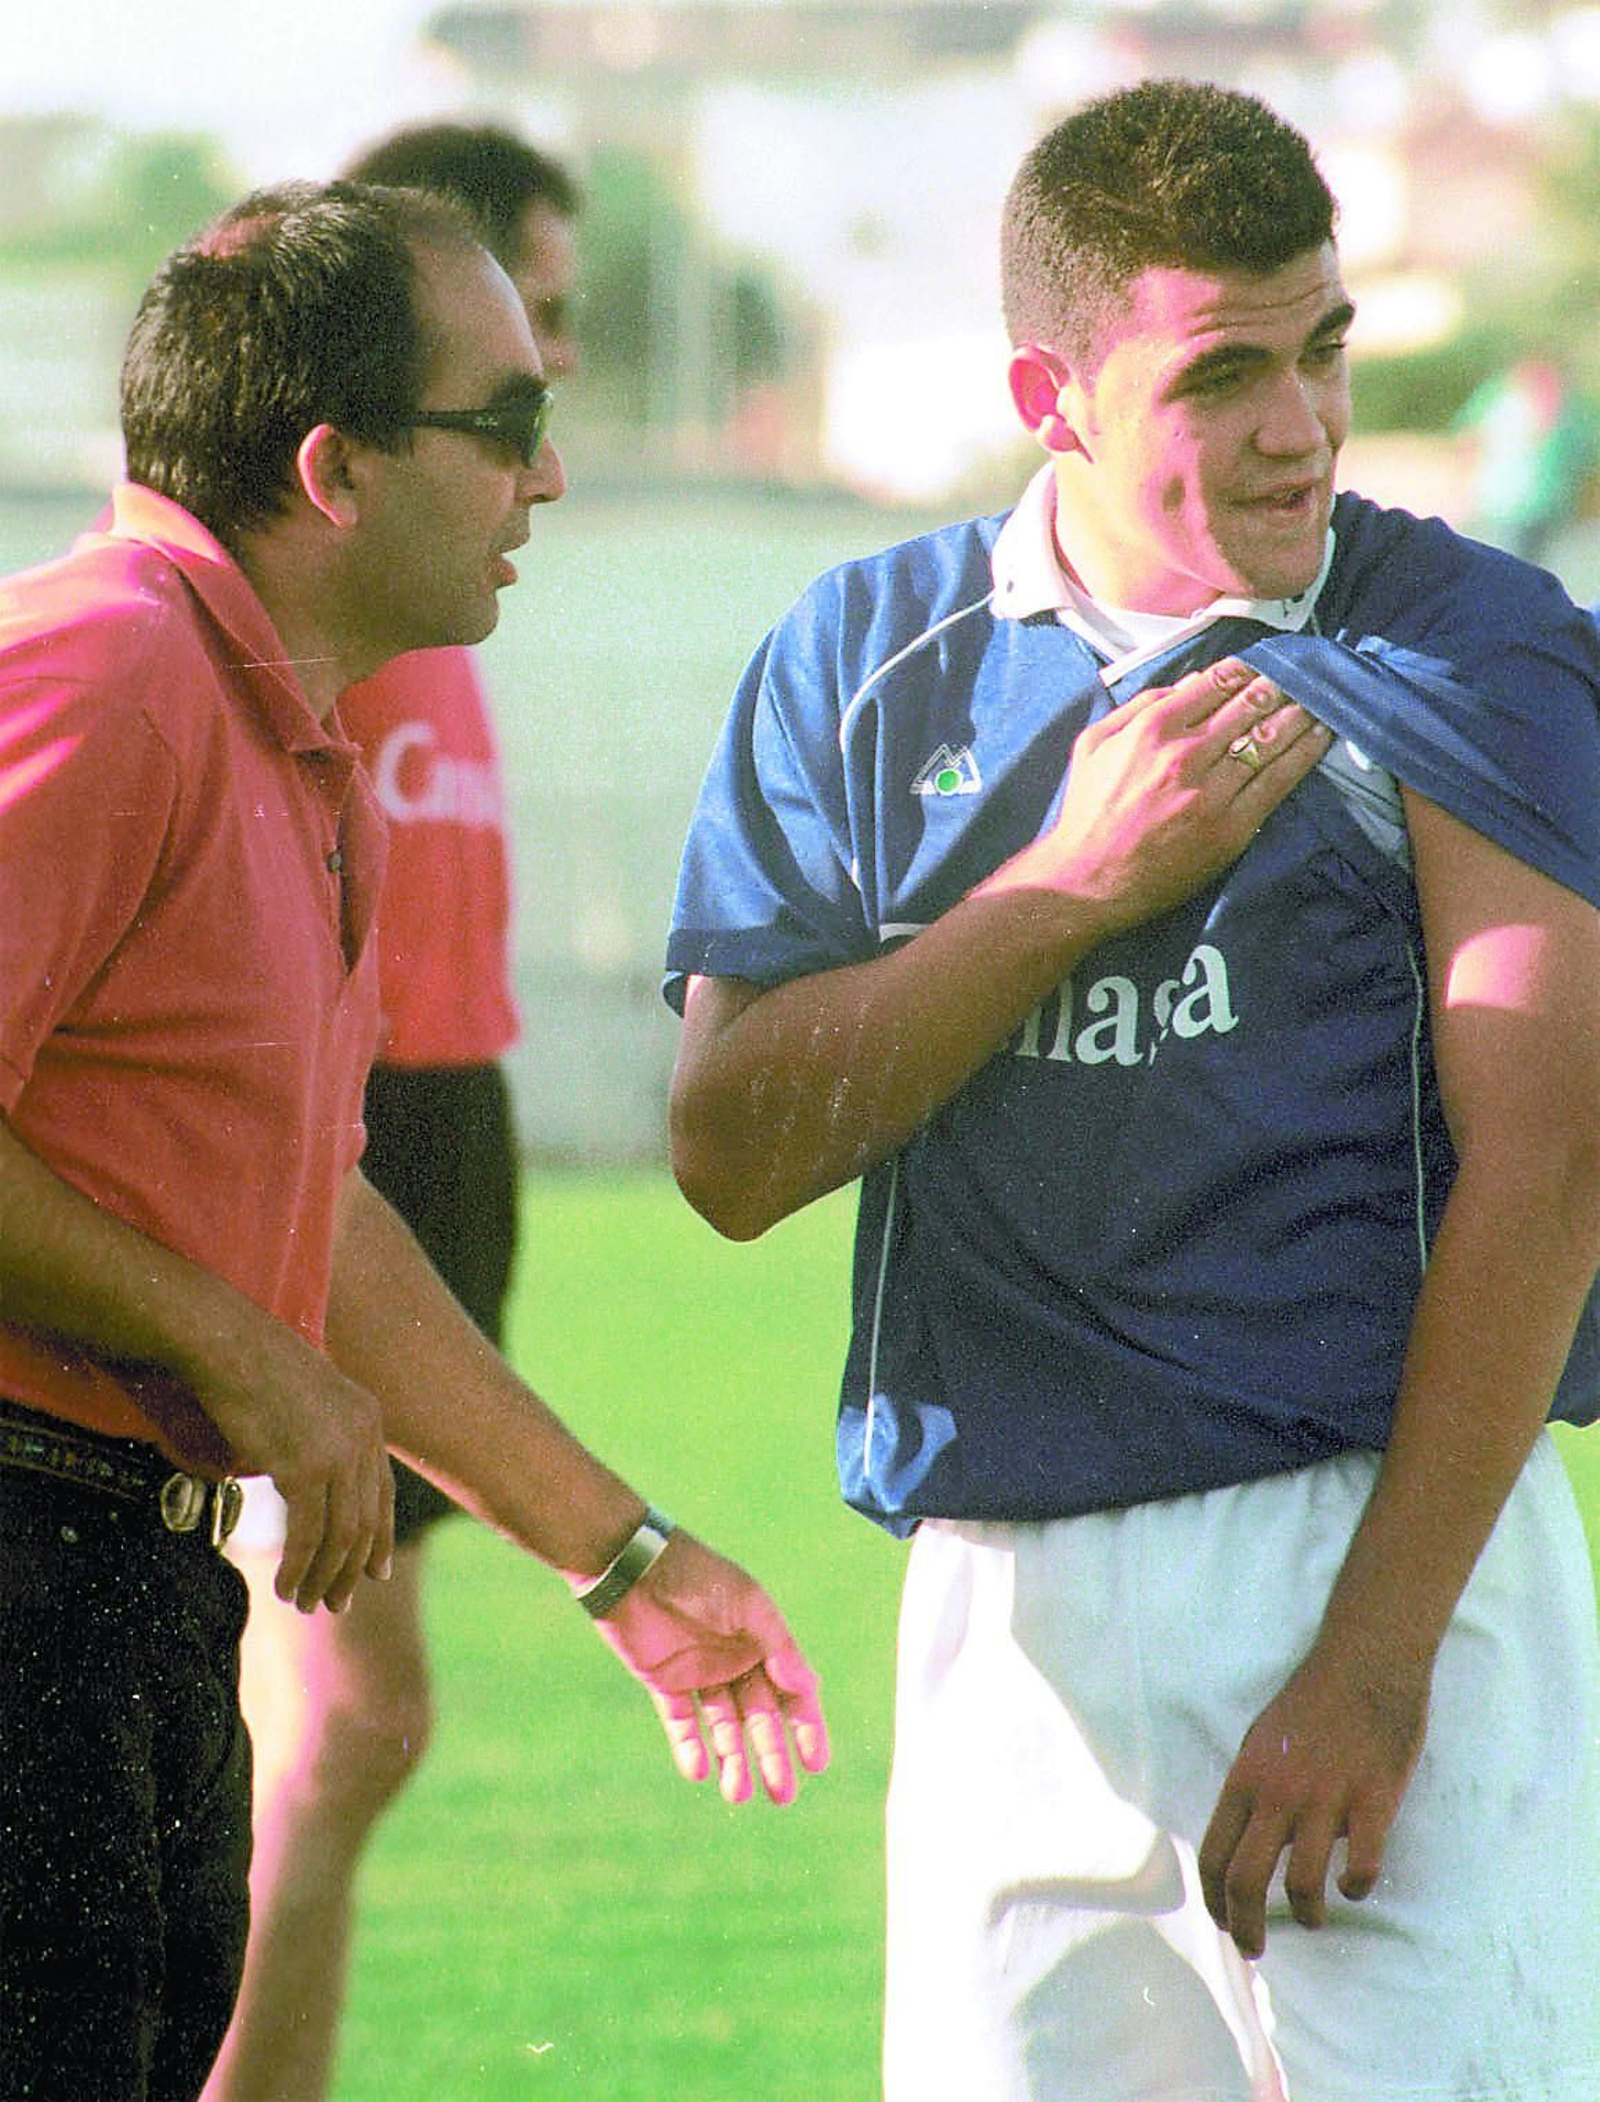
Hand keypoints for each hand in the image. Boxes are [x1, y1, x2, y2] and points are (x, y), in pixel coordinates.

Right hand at [190, 1321, 394, 1614]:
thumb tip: (317, 1478)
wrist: (228, 1344)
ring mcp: (338, 1453)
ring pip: (341, 1537)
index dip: (380, 1539)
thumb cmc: (254, 1368)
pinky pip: (309, 1535)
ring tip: (305, 1603)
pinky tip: (284, 1588)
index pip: (383, 1494)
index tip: (375, 1574)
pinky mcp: (306, 1468)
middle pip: (365, 1522)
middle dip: (350, 1571)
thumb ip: (323, 1436)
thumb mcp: (307, 1399)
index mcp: (369, 1419)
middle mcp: (364, 1437)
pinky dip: (298, 1568)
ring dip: (322, 1578)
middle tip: (334, 1604)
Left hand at [591, 1531, 829, 1804]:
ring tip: (737, 1795)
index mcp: (762, 1641)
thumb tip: (808, 1686)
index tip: (816, 1764)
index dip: (806, 1728)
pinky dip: (690, 1747)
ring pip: (721, 1726)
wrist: (633, 1565)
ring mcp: (699, 1672)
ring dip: (732, 1759)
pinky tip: (699, 1771)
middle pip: (758, 1718)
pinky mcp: (663, 1681)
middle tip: (782, 1797)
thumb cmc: (698, 1577)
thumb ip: (778, 1646)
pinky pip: (681, 1720)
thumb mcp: (747, 1606)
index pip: (792, 1693)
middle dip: (771, 1756)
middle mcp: (735, 1660)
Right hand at [979, 657, 1332, 933]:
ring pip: (1269, 739)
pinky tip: (1320, 737)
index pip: (1216, 681)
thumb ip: (1138, 707)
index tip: (1261, 664)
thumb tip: (1188, 684)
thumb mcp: (1093, 744)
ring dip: (1301, 713)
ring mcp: (1212, 792)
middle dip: (1280, 685)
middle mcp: (1187, 754)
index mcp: (1153, 728)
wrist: (1088, 880)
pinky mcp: (1231, 826)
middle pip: (1250, 704)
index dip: (1246, 668)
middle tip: (1301, 676)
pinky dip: (1303, 754)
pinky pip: (1277, 782)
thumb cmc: (1088, 813)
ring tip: (1320, 699)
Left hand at [1197, 1644, 1428, 1958]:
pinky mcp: (1371, 1801)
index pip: (1214, 1855)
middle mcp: (1277, 1794)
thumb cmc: (1311, 1701)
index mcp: (1245, 1779)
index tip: (1224, 1922)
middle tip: (1256, 1949)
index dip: (1214, 1900)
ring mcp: (1325, 1799)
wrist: (1364, 1663)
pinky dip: (1356, 1887)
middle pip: (1247, 1881)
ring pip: (1303, 1884)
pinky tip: (1355, 1884)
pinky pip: (1360, 1866)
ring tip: (1312, 1918)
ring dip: (1306, 1914)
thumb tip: (1247, 1841)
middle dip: (1246, 1927)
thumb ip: (1253, 1792)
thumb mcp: (1261, 1741)